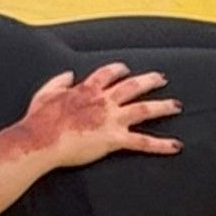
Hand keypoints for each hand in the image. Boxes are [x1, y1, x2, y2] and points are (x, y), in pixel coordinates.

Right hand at [18, 65, 180, 168]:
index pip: (108, 74)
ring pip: (144, 109)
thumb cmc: (39, 120)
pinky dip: (161, 144)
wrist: (40, 139)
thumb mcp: (45, 94)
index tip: (125, 69)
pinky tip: (176, 145)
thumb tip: (68, 74)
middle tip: (161, 78)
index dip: (118, 70)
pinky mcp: (114, 138)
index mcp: (87, 90)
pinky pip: (143, 142)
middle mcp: (104, 101)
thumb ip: (58, 82)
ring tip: (177, 105)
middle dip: (149, 80)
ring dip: (163, 106)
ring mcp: (111, 119)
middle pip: (132, 86)